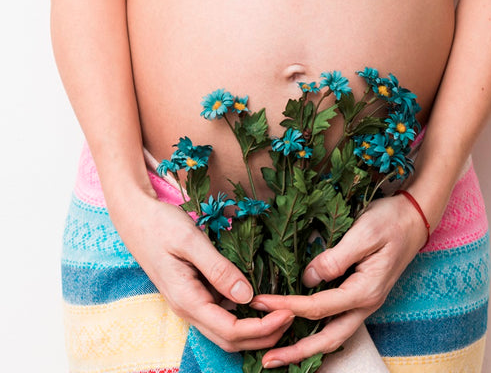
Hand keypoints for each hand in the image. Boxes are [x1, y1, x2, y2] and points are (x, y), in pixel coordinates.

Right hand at [111, 192, 294, 352]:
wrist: (134, 216)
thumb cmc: (160, 225)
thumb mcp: (190, 241)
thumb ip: (218, 269)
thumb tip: (247, 295)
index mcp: (186, 299)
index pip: (231, 330)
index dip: (263, 328)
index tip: (288, 312)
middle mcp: (188, 309)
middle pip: (230, 340)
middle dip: (264, 335)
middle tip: (291, 316)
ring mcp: (190, 303)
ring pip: (226, 331)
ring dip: (255, 329)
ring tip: (281, 310)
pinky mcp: (194, 294)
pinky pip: (221, 314)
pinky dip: (244, 315)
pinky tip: (260, 299)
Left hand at [250, 194, 427, 367]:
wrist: (414, 219)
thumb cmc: (390, 221)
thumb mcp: (364, 233)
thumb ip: (336, 258)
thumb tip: (308, 279)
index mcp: (366, 290)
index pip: (319, 307)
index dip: (287, 306)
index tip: (260, 303)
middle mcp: (365, 304)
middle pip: (328, 338)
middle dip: (296, 352)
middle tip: (267, 360)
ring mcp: (363, 303)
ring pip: (332, 335)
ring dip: (305, 348)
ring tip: (277, 354)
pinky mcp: (359, 296)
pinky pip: (335, 322)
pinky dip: (315, 332)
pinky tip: (298, 333)